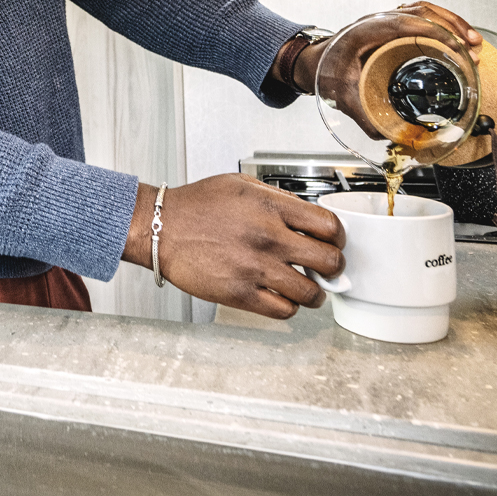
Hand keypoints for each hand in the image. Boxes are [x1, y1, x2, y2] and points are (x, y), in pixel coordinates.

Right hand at [123, 174, 344, 319]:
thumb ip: (276, 199)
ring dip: (314, 292)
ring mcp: (256, 268)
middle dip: (332, 266)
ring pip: (311, 292)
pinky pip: (284, 310)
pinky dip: (289, 306)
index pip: (329, 226)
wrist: (160, 228)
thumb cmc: (195, 206)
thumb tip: (304, 215)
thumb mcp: (241, 184)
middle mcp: (268, 237)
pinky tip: (281, 297)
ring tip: (307, 288)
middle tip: (325, 267)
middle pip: (329, 261)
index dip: (336, 237)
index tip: (332, 241)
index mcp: (271, 207)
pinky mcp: (240, 294)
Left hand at [314, 1, 482, 140]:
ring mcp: (387, 20)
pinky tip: (458, 40)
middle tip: (472, 50)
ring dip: (453, 24)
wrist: (312, 61)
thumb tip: (389, 136)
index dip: (436, 32)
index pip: (407, 22)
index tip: (457, 47)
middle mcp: (379, 20)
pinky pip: (423, 18)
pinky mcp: (393, 26)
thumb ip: (364, 117)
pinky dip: (444, 26)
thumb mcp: (342, 96)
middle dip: (453, 28)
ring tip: (474, 43)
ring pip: (427, 11)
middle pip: (423, 12)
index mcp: (366, 32)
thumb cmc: (325, 71)